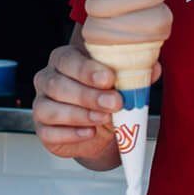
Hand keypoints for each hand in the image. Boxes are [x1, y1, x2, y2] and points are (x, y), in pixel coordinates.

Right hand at [32, 43, 160, 165]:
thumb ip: (133, 74)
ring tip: (104, 119)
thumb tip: (152, 68)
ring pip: (49, 109)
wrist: (99, 131)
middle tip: (114, 102)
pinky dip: (70, 134)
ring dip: (80, 114)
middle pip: (58, 84)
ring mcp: (41, 106)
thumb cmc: (105, 100)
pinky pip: (48, 132)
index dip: (87, 69)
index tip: (109, 78)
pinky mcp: (42, 131)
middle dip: (88, 95)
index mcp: (64, 60)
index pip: (68, 59)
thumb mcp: (121, 84)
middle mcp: (47, 80)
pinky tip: (89, 133)